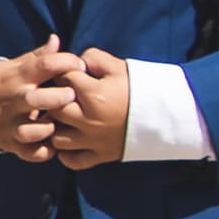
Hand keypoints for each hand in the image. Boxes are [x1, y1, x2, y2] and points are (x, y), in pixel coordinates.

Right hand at [0, 35, 83, 162]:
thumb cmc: (6, 82)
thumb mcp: (17, 66)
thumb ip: (39, 56)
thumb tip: (56, 39)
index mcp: (19, 77)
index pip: (44, 65)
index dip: (66, 62)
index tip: (81, 65)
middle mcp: (14, 101)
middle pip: (35, 99)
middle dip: (58, 98)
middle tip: (73, 95)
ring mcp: (12, 124)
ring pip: (30, 131)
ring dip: (49, 128)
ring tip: (59, 123)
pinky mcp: (12, 144)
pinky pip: (30, 153)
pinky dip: (44, 152)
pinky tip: (55, 144)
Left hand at [50, 48, 130, 169]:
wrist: (165, 115)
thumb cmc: (141, 87)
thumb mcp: (118, 66)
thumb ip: (93, 58)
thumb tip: (74, 62)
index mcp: (93, 95)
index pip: (62, 79)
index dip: (64, 72)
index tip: (71, 73)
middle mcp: (89, 120)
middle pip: (53, 109)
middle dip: (54, 99)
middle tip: (63, 95)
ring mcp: (93, 141)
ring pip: (56, 138)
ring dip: (56, 127)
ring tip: (64, 118)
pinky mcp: (100, 155)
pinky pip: (72, 161)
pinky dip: (66, 153)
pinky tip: (71, 139)